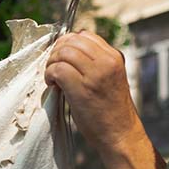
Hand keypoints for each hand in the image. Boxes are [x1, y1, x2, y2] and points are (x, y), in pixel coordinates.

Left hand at [44, 31, 142, 157]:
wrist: (119, 133)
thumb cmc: (109, 109)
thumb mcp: (108, 78)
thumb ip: (93, 63)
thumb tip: (67, 52)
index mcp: (114, 57)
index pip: (84, 35)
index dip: (67, 44)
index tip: (61, 58)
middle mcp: (107, 61)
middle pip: (71, 41)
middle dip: (56, 52)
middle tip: (53, 68)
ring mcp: (95, 74)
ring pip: (63, 53)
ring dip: (51, 64)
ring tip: (52, 78)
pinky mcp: (82, 88)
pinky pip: (58, 70)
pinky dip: (49, 75)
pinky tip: (52, 85)